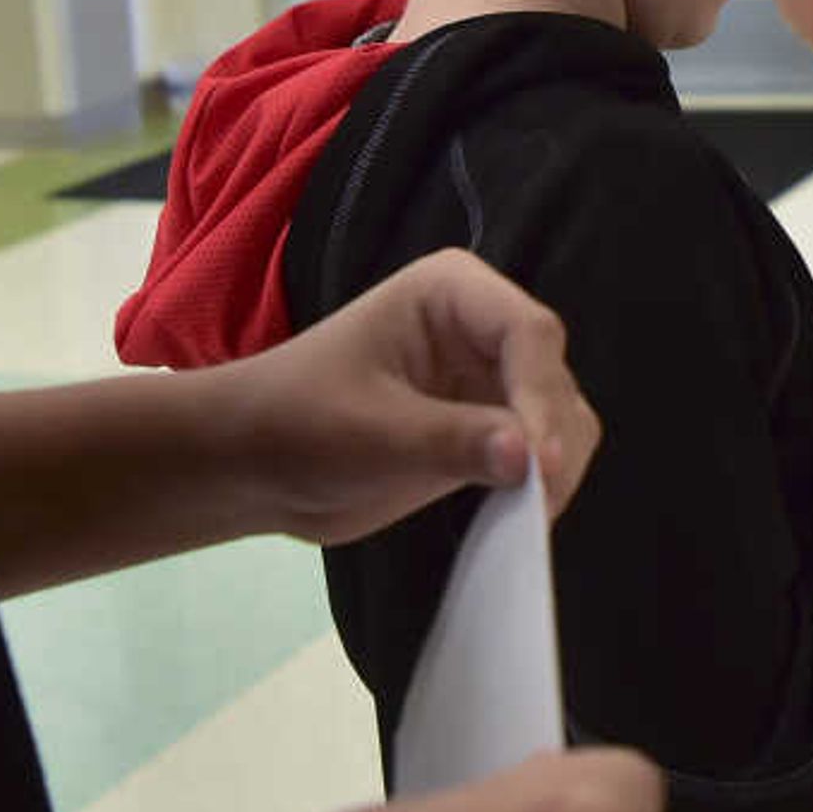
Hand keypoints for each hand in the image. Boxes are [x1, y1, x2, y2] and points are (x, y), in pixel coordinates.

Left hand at [220, 248, 602, 543]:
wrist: (253, 467)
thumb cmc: (294, 423)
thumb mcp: (369, 432)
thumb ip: (451, 441)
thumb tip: (529, 459)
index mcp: (453, 292)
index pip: (528, 334)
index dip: (543, 398)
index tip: (541, 466)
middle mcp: (482, 328)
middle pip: (553, 375)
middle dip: (553, 437)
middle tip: (538, 504)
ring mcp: (488, 381)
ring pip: (559, 418)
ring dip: (554, 467)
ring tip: (525, 517)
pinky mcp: (486, 431)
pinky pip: (537, 456)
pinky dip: (538, 487)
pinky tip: (516, 519)